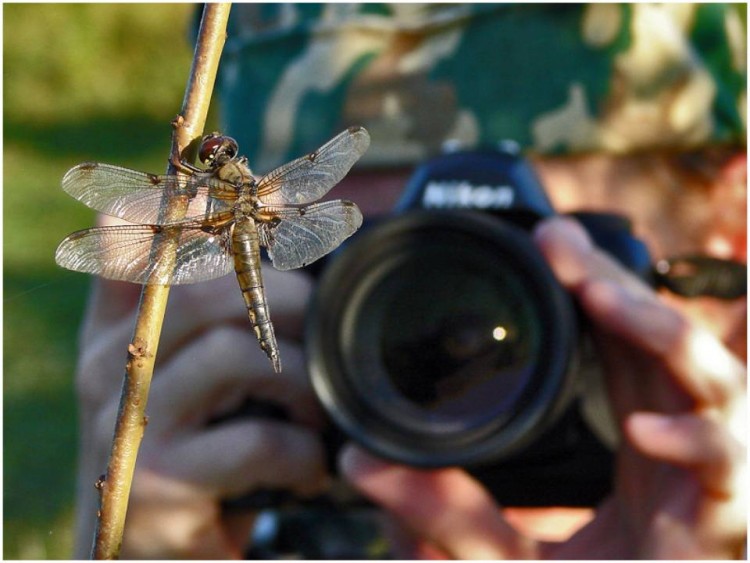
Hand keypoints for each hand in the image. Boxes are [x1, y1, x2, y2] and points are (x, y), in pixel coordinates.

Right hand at [74, 232, 327, 556]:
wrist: (142, 553)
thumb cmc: (186, 447)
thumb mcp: (187, 373)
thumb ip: (216, 312)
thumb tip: (278, 219)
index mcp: (120, 326)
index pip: (125, 232)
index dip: (189, 203)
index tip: (255, 205)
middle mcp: (113, 363)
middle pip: (209, 289)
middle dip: (291, 303)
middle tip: (317, 335)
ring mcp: (129, 423)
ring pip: (236, 355)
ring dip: (302, 382)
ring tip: (315, 412)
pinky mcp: (159, 482)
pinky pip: (254, 440)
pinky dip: (301, 451)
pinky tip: (306, 466)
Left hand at [340, 216, 745, 558]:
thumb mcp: (496, 548)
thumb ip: (439, 504)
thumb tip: (359, 460)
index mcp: (638, 436)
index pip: (625, 341)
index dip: (596, 286)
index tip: (548, 244)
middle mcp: (675, 445)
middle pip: (662, 339)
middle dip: (618, 283)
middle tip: (561, 244)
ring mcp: (705, 480)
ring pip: (710, 382)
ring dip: (659, 332)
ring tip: (599, 298)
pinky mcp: (721, 524)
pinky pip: (726, 466)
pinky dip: (694, 442)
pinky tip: (641, 431)